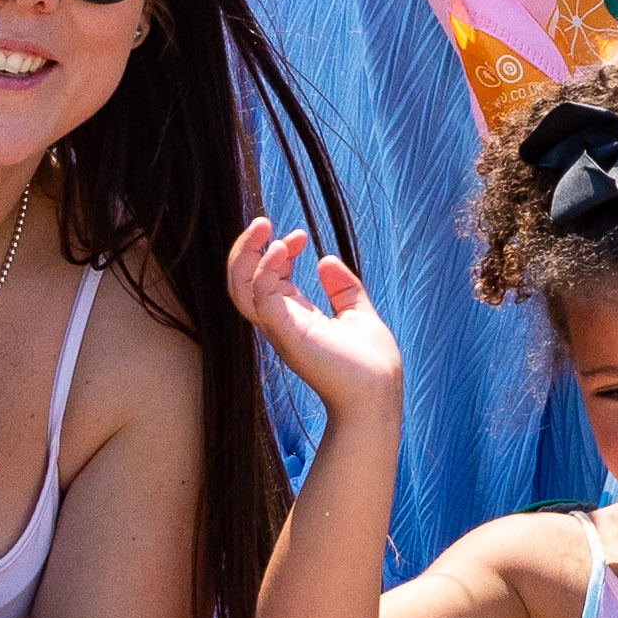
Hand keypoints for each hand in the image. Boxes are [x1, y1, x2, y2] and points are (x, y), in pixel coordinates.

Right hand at [227, 220, 406, 409]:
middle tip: (264, 221)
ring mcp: (280, 328)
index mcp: (293, 317)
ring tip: (267, 228)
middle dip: (246, 248)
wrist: (378, 396)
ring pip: (239, 288)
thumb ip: (343, 289)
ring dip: (247, 254)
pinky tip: (284, 249)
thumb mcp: (357, 314)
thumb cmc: (370, 365)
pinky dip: (265, 270)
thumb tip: (326, 261)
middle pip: (239, 282)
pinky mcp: (288, 333)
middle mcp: (280, 322)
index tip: (300, 236)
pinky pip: (260, 297)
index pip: (263, 279)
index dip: (273, 252)